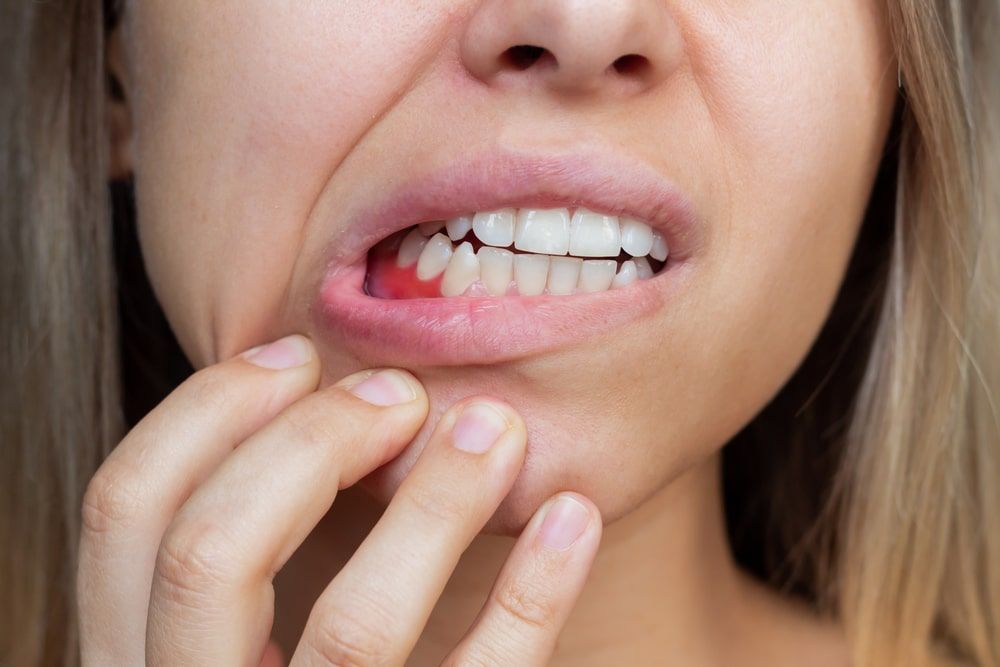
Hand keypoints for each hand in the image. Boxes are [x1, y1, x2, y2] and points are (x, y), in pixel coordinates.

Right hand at [77, 334, 601, 665]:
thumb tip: (306, 390)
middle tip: (398, 396)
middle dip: (309, 442)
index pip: (126, 511)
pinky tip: (571, 518)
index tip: (298, 356)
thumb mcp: (225, 631)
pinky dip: (531, 596)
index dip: (208, 410)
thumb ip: (237, 542)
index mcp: (137, 659)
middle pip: (212, 552)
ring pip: (352, 628)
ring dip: (435, 503)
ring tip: (496, 430)